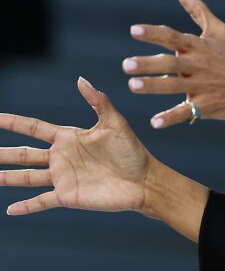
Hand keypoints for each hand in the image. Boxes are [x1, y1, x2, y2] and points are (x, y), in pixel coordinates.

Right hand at [0, 77, 152, 215]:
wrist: (144, 180)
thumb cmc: (132, 151)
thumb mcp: (115, 123)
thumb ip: (98, 101)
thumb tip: (80, 79)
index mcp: (69, 138)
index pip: (34, 128)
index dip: (14, 122)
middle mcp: (61, 157)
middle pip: (23, 154)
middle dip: (2, 153)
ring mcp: (63, 177)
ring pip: (26, 177)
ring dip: (6, 178)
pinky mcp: (68, 195)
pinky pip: (41, 201)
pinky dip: (26, 206)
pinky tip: (10, 210)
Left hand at [125, 0, 224, 127]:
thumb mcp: (219, 30)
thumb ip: (196, 8)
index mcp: (200, 46)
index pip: (174, 37)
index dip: (154, 34)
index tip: (134, 31)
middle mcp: (199, 65)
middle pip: (171, 63)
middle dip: (149, 64)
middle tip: (127, 65)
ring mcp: (203, 86)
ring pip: (175, 86)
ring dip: (154, 87)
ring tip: (133, 86)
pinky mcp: (206, 106)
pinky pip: (186, 113)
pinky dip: (171, 117)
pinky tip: (155, 122)